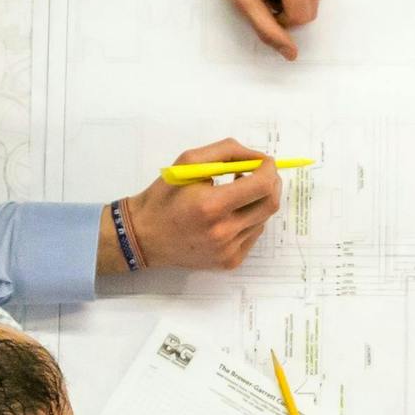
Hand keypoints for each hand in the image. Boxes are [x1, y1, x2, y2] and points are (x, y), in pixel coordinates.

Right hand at [112, 139, 284, 273]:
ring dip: (257, 202)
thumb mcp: (188, 162)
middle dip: (271, 184)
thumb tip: (258, 157)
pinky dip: (249, 220)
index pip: (261, 186)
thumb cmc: (164, 196)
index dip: (269, 170)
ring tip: (234, 195)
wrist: (144, 236)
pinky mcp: (229, 262)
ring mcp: (227, 251)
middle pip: (269, 204)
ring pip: (263, 219)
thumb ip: (226, 152)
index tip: (264, 162)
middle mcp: (222, 232)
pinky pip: (252, 235)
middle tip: (259, 174)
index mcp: (211, 206)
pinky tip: (228, 216)